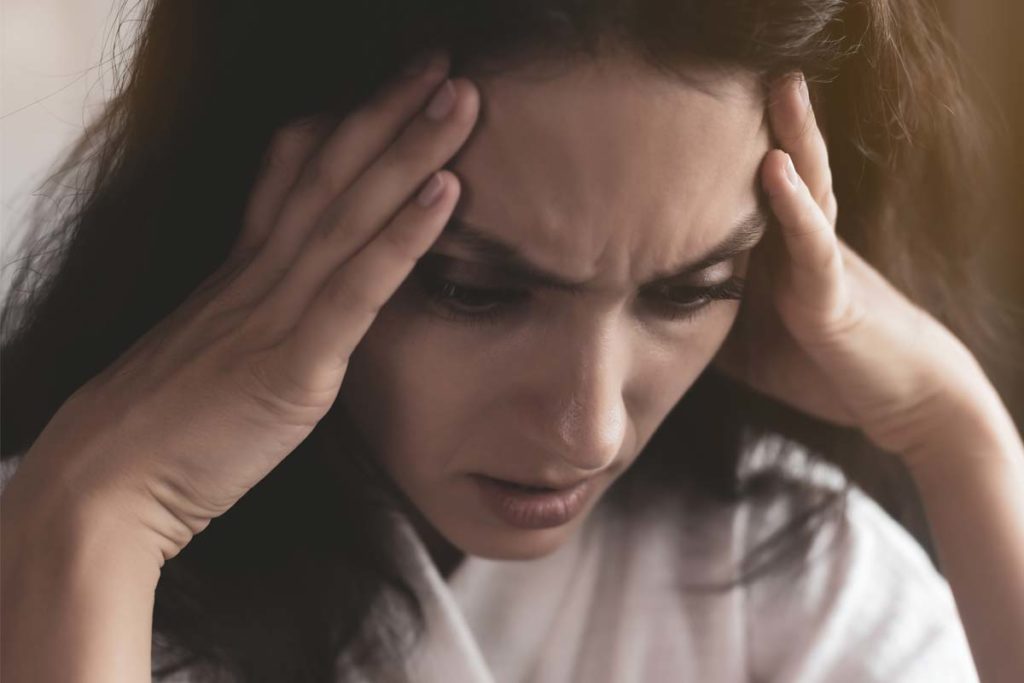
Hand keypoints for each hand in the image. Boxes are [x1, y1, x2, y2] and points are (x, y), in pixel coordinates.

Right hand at [8, 50, 478, 563]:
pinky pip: (356, 288)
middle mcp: (259, 276)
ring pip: (349, 212)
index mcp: (240, 274)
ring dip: (410, 148)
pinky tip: (446, 189)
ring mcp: (276, 313)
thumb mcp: (212, 355)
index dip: (345, 128)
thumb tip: (297, 312)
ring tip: (460, 96)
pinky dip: (403, 235)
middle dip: (388, 112)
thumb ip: (255, 322)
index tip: (391, 91)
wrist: (102, 487)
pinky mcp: (293, 365)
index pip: (293, 179)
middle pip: (330, 174)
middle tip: (441, 63)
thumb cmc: (159, 431)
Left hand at [712, 74, 993, 461]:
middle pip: (784, 170)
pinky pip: (813, 242)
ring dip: (792, 136)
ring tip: (780, 87)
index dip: (728, 156)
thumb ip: (711, 318)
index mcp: (781, 252)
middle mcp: (804, 244)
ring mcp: (820, 262)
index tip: (694, 117)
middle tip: (750, 70)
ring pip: (806, 188)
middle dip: (767, 122)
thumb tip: (651, 313)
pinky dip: (793, 204)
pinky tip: (775, 167)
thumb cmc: (825, 366)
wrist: (901, 400)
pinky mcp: (832, 292)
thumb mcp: (749, 343)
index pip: (750, 193)